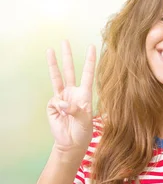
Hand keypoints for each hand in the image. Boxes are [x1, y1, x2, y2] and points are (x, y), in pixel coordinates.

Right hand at [46, 40, 95, 154]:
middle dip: (67, 56)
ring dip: (53, 64)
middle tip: (65, 41)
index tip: (93, 47)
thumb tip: (62, 102)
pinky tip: (62, 115)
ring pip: (57, 78)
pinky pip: (55, 102)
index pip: (88, 74)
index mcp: (85, 94)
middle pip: (69, 71)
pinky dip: (59, 108)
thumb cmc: (83, 131)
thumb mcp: (85, 120)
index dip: (90, 61)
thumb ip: (76, 110)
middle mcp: (73, 93)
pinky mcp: (53, 105)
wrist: (71, 143)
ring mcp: (62, 97)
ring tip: (50, 50)